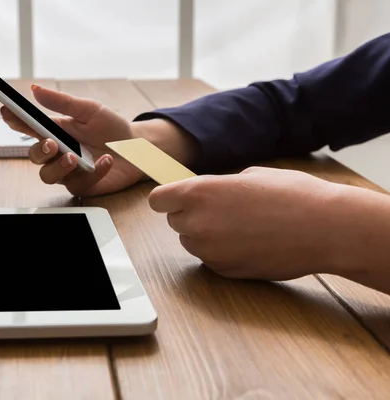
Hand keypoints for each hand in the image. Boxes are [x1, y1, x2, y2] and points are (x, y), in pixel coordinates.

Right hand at [0, 85, 145, 195]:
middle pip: (34, 156)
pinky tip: (105, 161)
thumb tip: (36, 90)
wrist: (138, 149)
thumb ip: (62, 102)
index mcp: (56, 131)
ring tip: (75, 158)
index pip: (29, 127)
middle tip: (52, 144)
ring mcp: (69, 171)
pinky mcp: (83, 185)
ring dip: (59, 167)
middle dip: (40, 151)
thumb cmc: (112, 128)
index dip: (15, 121)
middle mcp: (59, 152)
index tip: (7, 112)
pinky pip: (78, 184)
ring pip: (48, 176)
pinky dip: (93, 172)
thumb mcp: (90, 110)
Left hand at [148, 166, 346, 280]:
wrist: (325, 229)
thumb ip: (218, 187)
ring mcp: (209, 252)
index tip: (175, 198)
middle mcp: (197, 224)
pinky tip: (249, 243)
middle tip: (221, 210)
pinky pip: (210, 259)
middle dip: (190, 215)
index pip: (157, 200)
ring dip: (204, 235)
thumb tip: (208, 195)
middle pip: (175, 221)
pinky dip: (221, 252)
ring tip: (240, 226)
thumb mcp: (249, 176)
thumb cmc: (292, 194)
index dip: (167, 198)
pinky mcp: (224, 271)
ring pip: (191, 242)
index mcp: (199, 193)